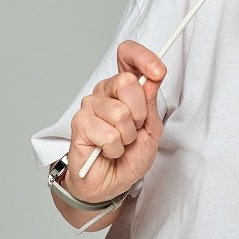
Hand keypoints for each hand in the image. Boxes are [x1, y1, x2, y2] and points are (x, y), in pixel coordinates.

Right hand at [64, 41, 165, 202]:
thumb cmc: (130, 156)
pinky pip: (108, 133)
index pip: (127, 55)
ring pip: (120, 112)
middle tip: (134, 129)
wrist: (111, 183)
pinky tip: (108, 151)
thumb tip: (153, 76)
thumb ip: (150, 102)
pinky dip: (115, 147)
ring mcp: (89, 106)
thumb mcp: (151, 128)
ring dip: (127, 135)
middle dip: (139, 112)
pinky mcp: (79, 124)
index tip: (158, 72)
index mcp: (123, 87)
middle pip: (127, 81)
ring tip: (121, 143)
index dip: (143, 57)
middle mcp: (104, 92)